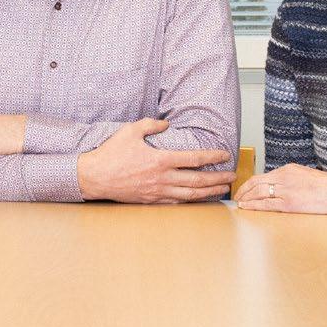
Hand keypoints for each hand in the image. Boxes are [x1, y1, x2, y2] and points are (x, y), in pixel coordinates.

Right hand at [76, 118, 233, 202]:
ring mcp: (158, 192)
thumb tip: (166, 124)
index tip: (224, 155)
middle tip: (231, 176)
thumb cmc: (111, 153)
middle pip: (198, 180)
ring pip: (190, 195)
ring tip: (222, 189)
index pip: (194, 159)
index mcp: (160, 160)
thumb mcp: (130, 131)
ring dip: (209, 192)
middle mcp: (163, 178)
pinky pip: (176, 202)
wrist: (95, 177)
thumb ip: (150, 125)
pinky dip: (191, 201)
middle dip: (218, 178)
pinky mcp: (151, 200)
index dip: (212, 157)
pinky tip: (198, 199)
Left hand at [235, 163, 326, 214]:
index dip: (251, 183)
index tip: (244, 188)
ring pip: (258, 192)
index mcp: (289, 169)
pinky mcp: (290, 203)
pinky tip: (246, 207)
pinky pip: (266, 204)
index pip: (263, 175)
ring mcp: (286, 190)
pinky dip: (253, 206)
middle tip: (236, 196)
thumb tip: (282, 188)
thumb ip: (293, 180)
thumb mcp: (308, 176)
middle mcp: (284, 177)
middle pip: (256, 182)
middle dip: (243, 189)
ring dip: (246, 198)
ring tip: (239, 203)